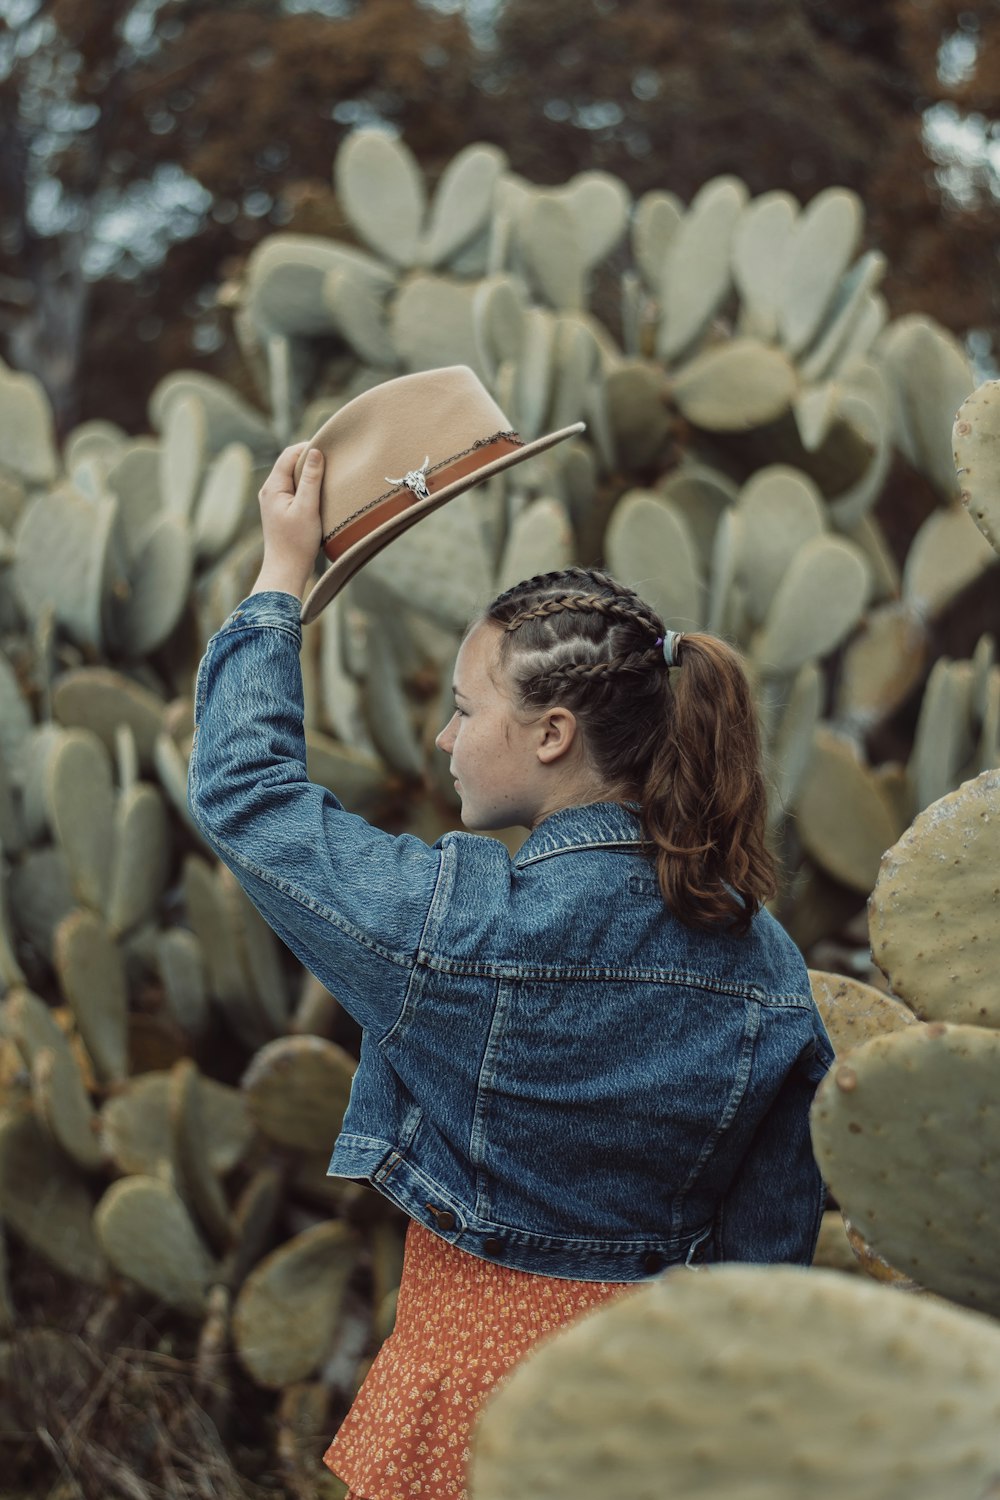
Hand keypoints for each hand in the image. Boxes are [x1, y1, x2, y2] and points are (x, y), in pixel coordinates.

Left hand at [250, 442, 324, 599]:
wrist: (286, 570)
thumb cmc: (297, 542)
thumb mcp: (307, 508)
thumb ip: (311, 479)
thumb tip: (315, 452)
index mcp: (272, 487)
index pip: (289, 454)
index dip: (308, 447)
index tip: (328, 447)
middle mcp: (269, 491)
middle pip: (290, 464)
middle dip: (309, 459)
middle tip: (332, 460)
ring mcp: (274, 501)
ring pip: (293, 477)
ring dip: (309, 474)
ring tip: (328, 475)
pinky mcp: (281, 511)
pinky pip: (294, 490)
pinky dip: (307, 487)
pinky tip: (320, 493)